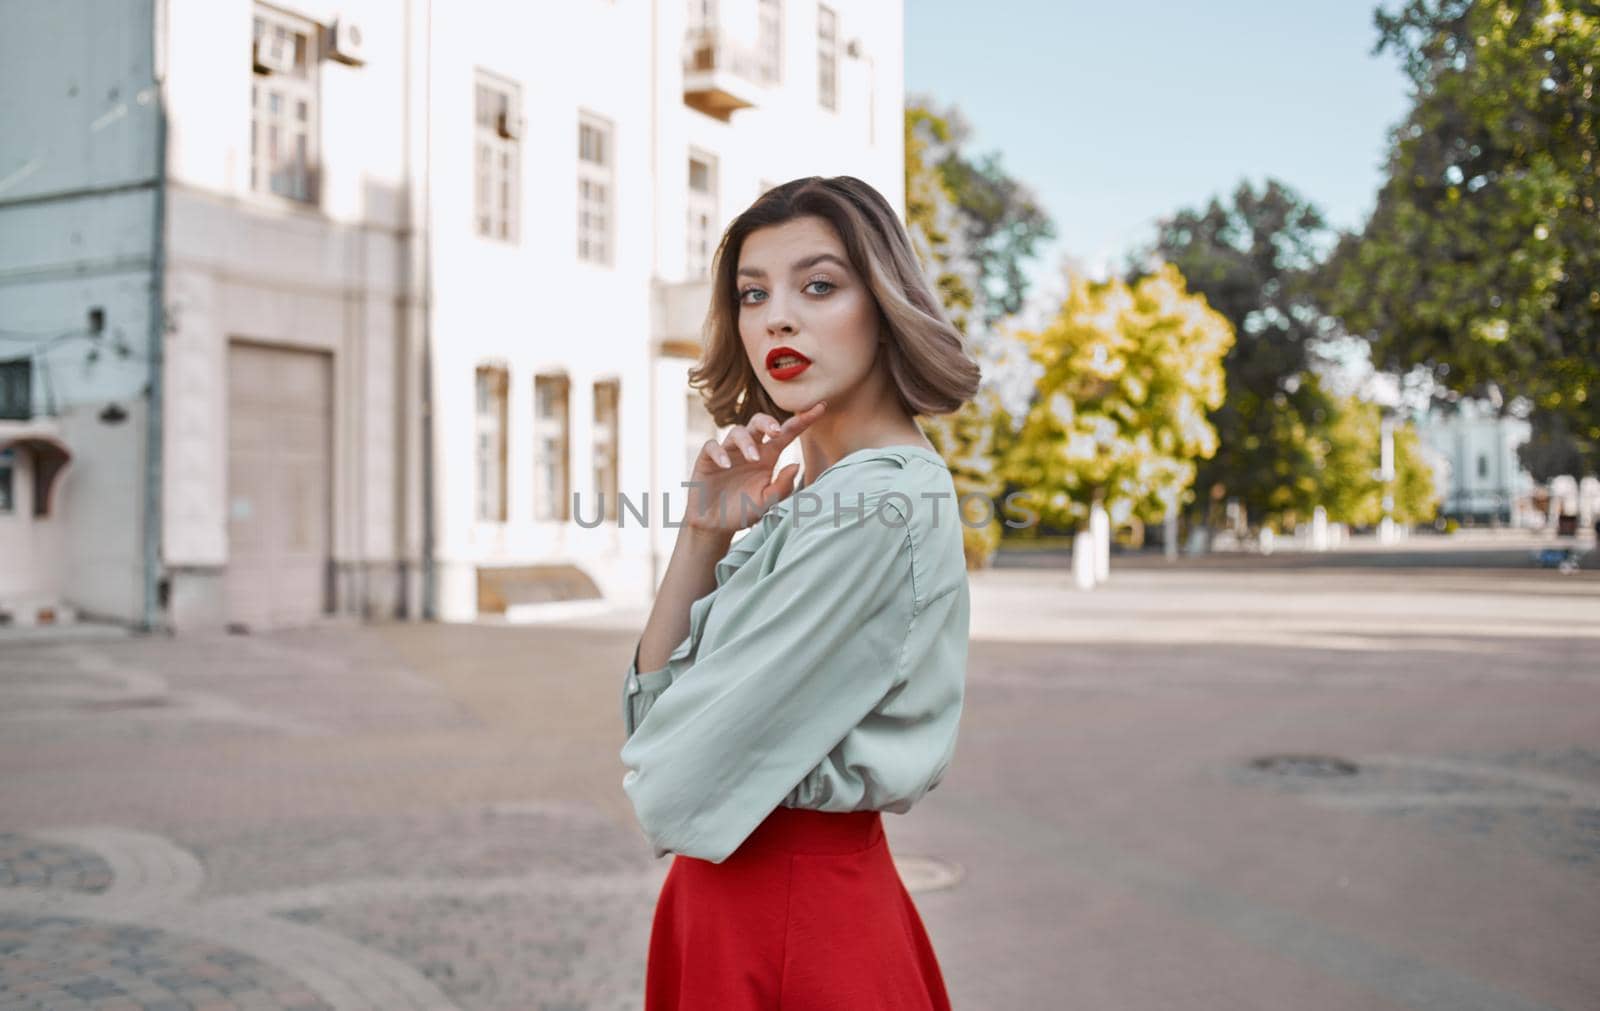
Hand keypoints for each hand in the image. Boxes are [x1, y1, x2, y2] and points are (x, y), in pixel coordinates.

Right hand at [684, 402, 825, 533]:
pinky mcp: (707, 460)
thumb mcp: (767, 503)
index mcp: (768, 456)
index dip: (803, 420)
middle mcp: (749, 449)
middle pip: (759, 422)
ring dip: (747, 442)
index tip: (821, 407)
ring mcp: (728, 452)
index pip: (787, 433)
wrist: (715, 525)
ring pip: (737, 432)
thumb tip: (796, 465)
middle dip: (768, 422)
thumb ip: (782, 487)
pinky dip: (720, 453)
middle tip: (776, 431)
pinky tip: (726, 466)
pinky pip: (712, 446)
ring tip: (753, 458)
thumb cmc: (744, 511)